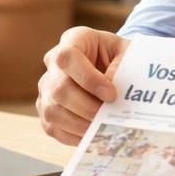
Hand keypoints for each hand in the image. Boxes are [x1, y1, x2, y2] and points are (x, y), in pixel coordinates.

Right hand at [37, 26, 128, 143]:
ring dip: (79, 124)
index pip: (67, 57)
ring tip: (102, 128)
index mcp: (74, 40)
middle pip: (59, 89)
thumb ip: (121, 70)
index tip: (111, 94)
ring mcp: (47, 86)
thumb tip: (109, 98)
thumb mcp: (128, 55)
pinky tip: (92, 134)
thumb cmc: (123, 58)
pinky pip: (53, 127)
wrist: (117, 66)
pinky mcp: (46, 109)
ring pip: (53, 111)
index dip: (88, 79)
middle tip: (108, 117)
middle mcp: (53, 62)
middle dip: (86, 107)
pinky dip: (73, 136)